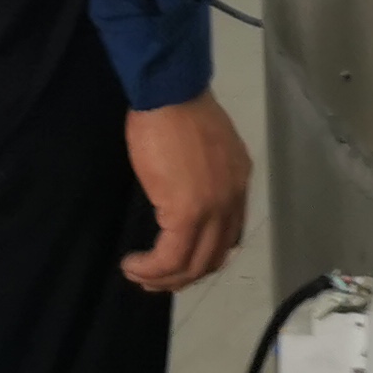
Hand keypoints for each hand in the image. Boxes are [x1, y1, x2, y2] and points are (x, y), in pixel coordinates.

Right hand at [121, 91, 251, 293]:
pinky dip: (151, 269)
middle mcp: (233, 199)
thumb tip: (185, 195)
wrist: (169, 93)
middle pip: (212, 258)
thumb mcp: (204, 147)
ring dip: (164, 278)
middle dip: (182, 276)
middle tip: (155, 278)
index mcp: (238, 181)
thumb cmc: (177, 112)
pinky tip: (134, 265)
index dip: (201, 255)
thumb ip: (205, 175)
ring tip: (140, 275)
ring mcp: (213, 208)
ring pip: (192, 264)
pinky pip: (170, 257)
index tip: (176, 261)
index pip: (228, 236)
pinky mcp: (187, 213)